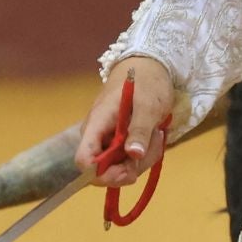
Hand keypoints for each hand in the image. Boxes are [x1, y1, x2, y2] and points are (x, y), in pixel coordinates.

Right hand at [75, 57, 174, 187]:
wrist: (149, 67)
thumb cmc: (147, 82)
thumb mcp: (149, 104)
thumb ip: (140, 129)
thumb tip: (133, 154)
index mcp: (97, 124)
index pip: (84, 160)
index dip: (101, 174)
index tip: (129, 174)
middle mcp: (96, 136)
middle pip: (104, 170)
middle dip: (131, 166)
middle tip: (155, 144)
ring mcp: (107, 140)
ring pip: (119, 168)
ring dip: (142, 158)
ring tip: (157, 134)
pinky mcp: (118, 143)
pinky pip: (127, 160)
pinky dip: (143, 155)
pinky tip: (154, 137)